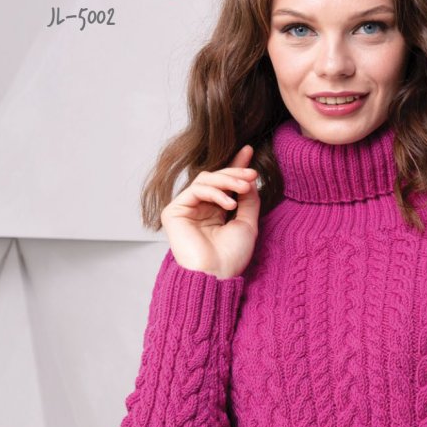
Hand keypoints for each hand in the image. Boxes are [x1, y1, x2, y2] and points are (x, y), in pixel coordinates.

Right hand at [160, 144, 260, 277]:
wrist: (216, 275)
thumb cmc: (231, 257)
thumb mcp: (247, 223)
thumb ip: (248, 200)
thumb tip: (249, 177)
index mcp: (214, 213)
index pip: (223, 184)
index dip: (235, 166)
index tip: (249, 151)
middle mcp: (198, 209)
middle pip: (215, 178)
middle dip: (235, 172)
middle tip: (252, 174)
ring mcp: (185, 210)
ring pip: (205, 180)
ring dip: (227, 180)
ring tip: (244, 188)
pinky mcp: (174, 212)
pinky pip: (196, 190)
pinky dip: (215, 192)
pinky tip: (229, 203)